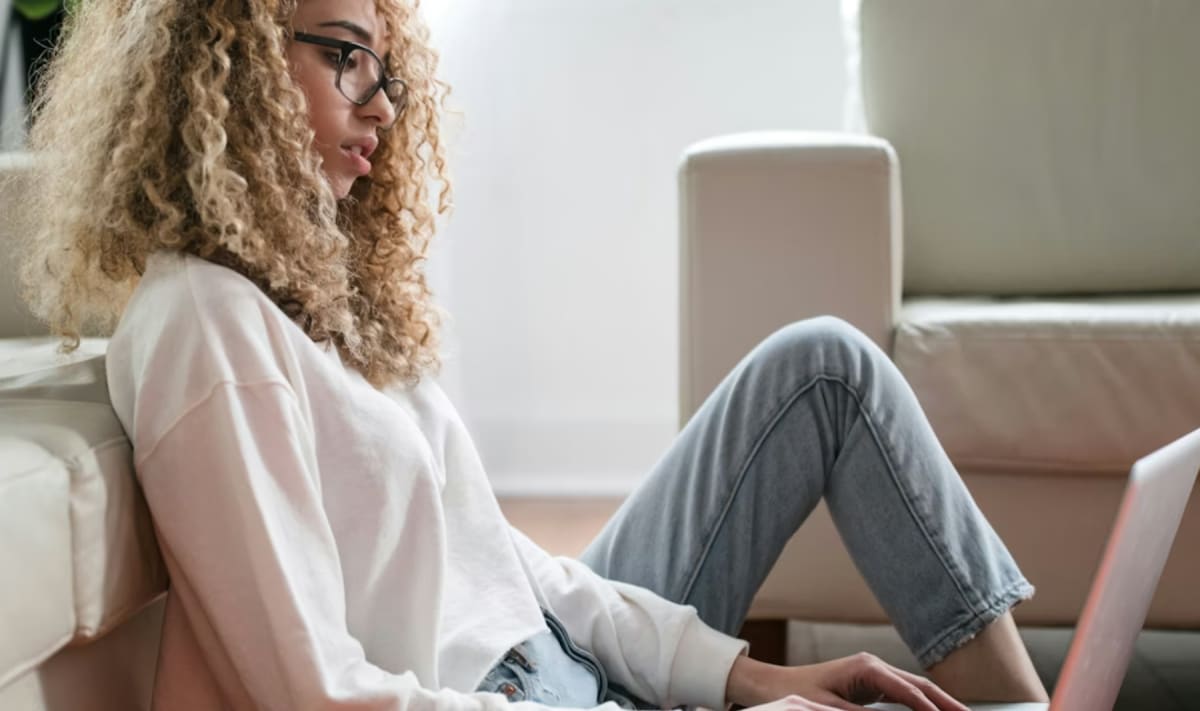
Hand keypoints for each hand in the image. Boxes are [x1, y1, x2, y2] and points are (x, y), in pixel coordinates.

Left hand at [727, 653, 968, 710]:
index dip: (933, 708)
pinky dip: (921, 704)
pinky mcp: (870, 682)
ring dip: (938, 702)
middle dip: (947, 702)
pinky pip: (903, 694)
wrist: (773, 685)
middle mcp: (873, 665)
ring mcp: (873, 672)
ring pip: (914, 688)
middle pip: (919, 685)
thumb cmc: (796, 695)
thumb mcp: (829, 710)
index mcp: (866, 668)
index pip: (909, 691)